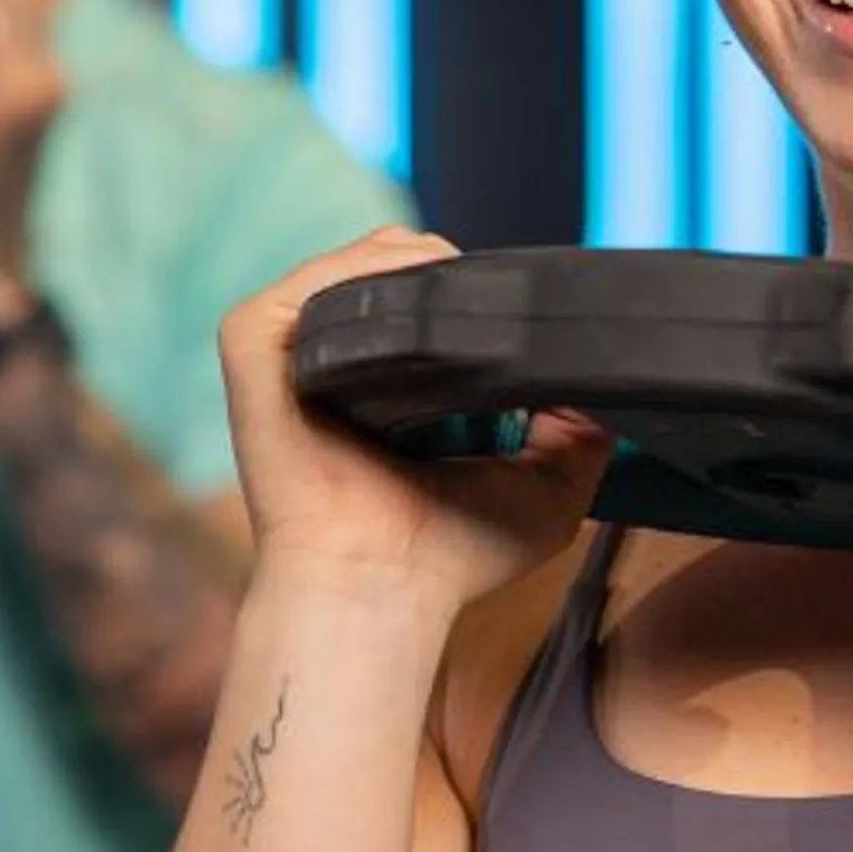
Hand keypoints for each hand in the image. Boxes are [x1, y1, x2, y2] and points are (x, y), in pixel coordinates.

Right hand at [218, 229, 612, 619]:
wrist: (383, 587)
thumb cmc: (448, 557)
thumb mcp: (550, 487)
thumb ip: (582, 430)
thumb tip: (598, 375)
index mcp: (388, 386)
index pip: (429, 296)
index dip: (478, 293)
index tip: (525, 310)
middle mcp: (336, 363)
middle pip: (394, 267)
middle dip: (453, 273)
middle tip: (498, 310)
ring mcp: (290, 352)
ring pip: (357, 264)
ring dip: (418, 265)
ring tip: (459, 303)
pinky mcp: (254, 346)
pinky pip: (307, 281)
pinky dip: (361, 271)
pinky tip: (410, 295)